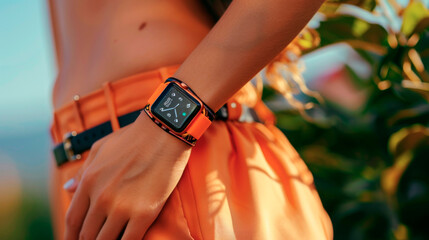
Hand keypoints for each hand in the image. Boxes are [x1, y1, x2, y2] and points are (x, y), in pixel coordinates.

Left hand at [63, 113, 190, 239]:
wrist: (164, 132)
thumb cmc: (134, 138)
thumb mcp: (101, 149)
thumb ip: (83, 171)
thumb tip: (67, 188)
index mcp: (89, 181)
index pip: (72, 219)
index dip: (71, 235)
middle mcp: (101, 197)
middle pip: (87, 234)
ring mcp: (122, 206)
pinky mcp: (144, 213)